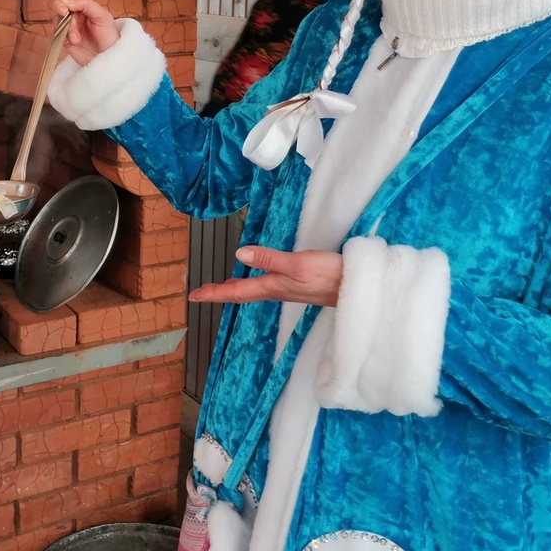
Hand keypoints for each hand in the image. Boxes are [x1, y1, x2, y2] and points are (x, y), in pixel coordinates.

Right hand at [55, 0, 120, 66]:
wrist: (107, 57)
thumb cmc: (108, 36)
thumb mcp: (102, 15)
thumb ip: (85, 4)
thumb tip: (66, 0)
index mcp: (84, 7)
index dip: (63, 3)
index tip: (65, 11)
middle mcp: (75, 15)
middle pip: (60, 9)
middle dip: (67, 20)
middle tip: (73, 27)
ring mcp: (69, 27)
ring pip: (57, 21)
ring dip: (67, 30)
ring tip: (77, 40)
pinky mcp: (64, 39)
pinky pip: (56, 34)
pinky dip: (62, 37)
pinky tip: (73, 43)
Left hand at [188, 246, 342, 306]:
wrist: (356, 289)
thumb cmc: (329, 275)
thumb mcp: (297, 264)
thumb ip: (268, 258)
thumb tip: (239, 254)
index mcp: (272, 287)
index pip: (235, 292)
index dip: (213, 293)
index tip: (193, 296)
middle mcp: (275, 290)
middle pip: (241, 293)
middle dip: (220, 292)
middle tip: (201, 293)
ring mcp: (286, 289)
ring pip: (252, 290)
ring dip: (234, 289)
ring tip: (221, 287)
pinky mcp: (297, 285)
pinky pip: (265, 286)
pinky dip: (252, 284)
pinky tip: (255, 280)